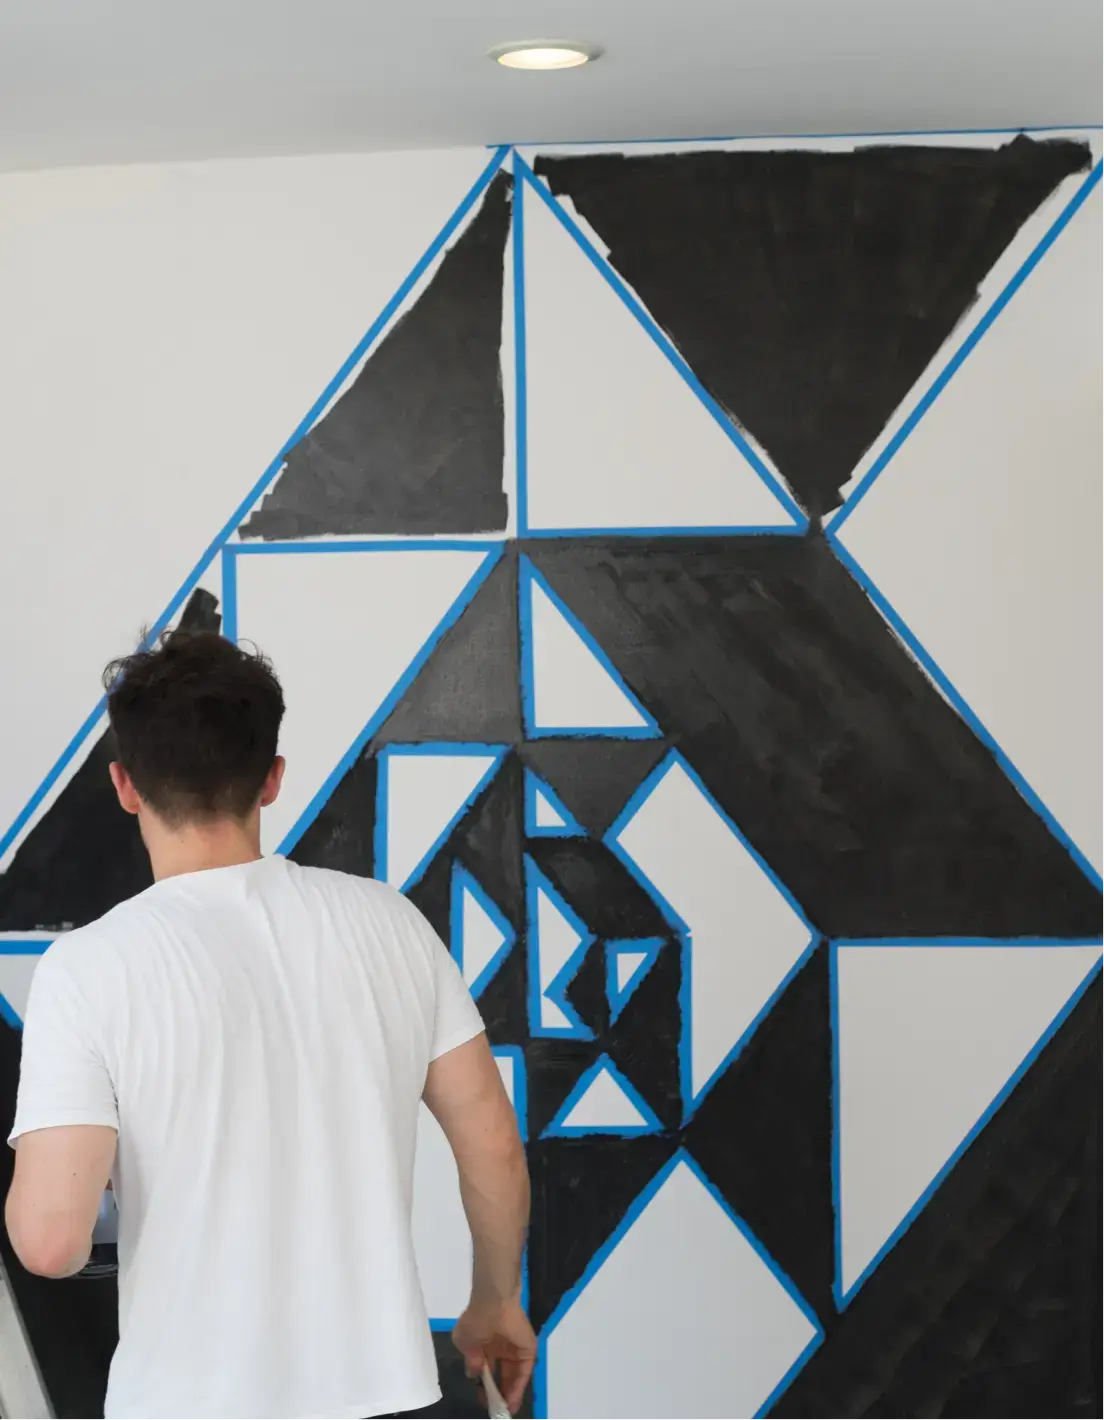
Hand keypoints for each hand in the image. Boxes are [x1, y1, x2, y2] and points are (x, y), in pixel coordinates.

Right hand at [452, 1294, 535, 1413]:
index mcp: (485, 1343)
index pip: (487, 1369)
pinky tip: (512, 1400)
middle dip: (499, 1393)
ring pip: (513, 1376)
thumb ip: (470, 1360)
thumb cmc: (476, 1321)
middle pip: (502, 1374)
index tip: (483, 1400)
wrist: (493, 1303)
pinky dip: (518, 1387)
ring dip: (510, 1394)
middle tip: (497, 1409)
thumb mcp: (464, 1342)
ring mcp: (515, 1349)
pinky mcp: (528, 1350)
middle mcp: (501, 1347)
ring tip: (505, 1410)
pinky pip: (523, 1372)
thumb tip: (474, 1374)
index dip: (485, 1385)